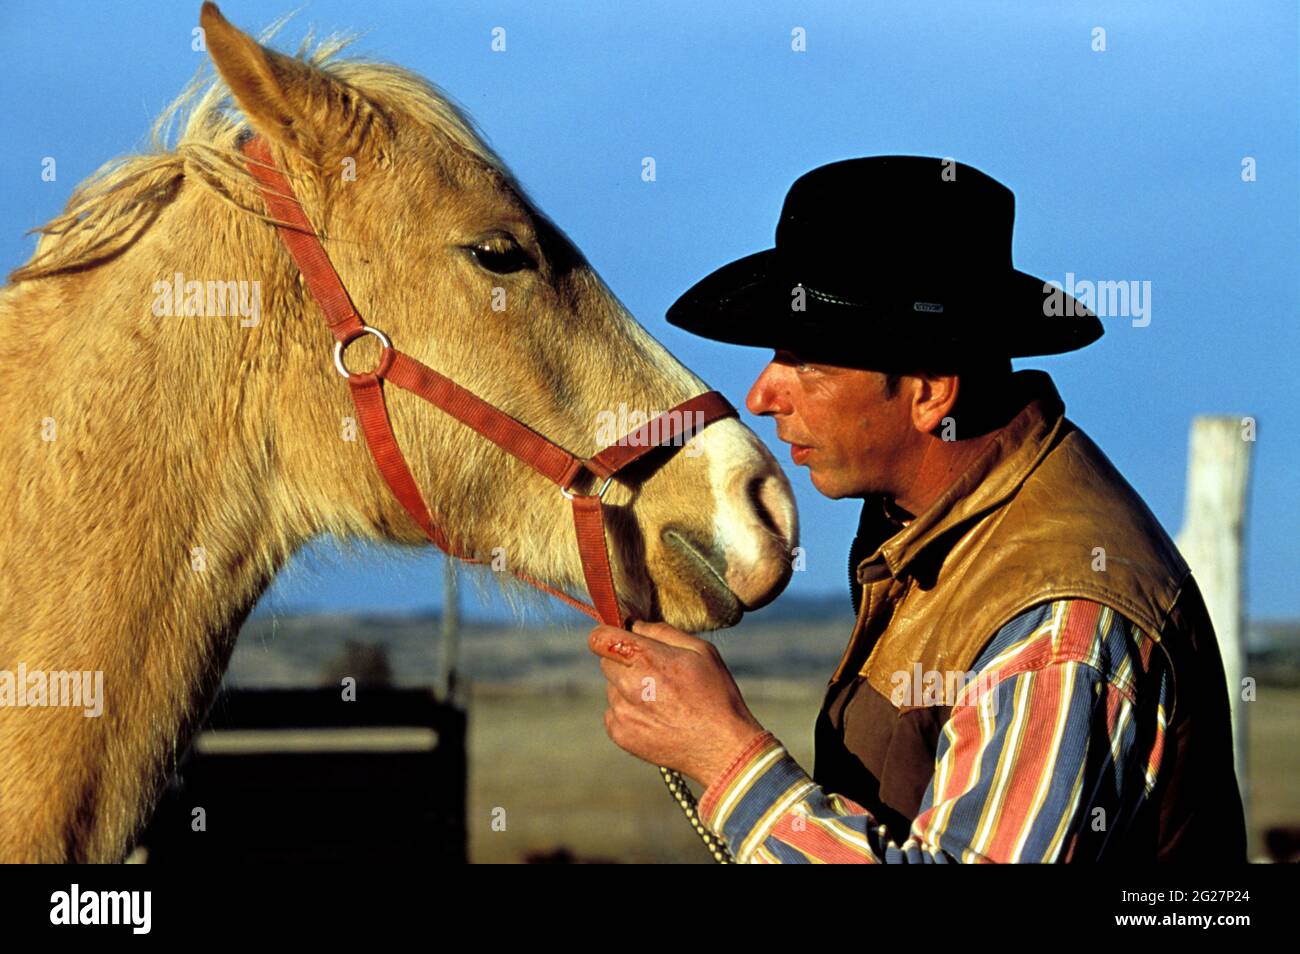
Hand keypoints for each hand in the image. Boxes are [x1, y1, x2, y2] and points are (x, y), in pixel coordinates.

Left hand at [588, 619, 767, 788]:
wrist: (722, 747)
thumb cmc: (716, 695)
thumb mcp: (701, 651)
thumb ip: (663, 632)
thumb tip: (635, 626)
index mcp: (645, 658)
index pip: (599, 638)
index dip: (607, 635)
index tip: (620, 639)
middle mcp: (627, 685)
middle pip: (605, 661)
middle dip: (623, 661)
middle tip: (654, 673)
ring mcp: (621, 712)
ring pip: (611, 687)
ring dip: (627, 688)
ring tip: (660, 699)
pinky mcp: (619, 734)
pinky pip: (613, 712)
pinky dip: (628, 711)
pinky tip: (655, 716)